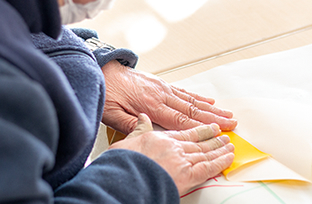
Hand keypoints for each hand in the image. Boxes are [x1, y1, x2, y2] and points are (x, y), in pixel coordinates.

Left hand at [101, 60, 236, 134]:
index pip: (181, 121)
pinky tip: (207, 100)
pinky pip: (183, 91)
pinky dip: (197, 97)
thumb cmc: (107, 93)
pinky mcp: (161, 84)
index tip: (218, 131)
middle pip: (192, 110)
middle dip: (214, 118)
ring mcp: (163, 88)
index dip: (201, 127)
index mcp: (150, 106)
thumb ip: (131, 127)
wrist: (103, 70)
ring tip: (225, 112)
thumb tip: (149, 136)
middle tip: (232, 122)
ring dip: (210, 107)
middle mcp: (161, 96)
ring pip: (191, 100)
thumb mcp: (112, 115)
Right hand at [109, 113, 234, 194]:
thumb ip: (138, 128)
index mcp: (163, 138)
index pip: (187, 132)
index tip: (211, 128)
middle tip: (225, 136)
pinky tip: (229, 158)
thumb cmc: (124, 162)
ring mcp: (183, 161)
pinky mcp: (188, 176)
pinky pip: (209, 167)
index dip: (201, 130)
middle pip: (199, 143)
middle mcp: (176, 147)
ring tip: (230, 146)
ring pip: (206, 153)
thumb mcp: (127, 140)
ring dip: (220, 149)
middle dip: (214, 140)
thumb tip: (142, 117)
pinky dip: (221, 162)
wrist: (125, 178)